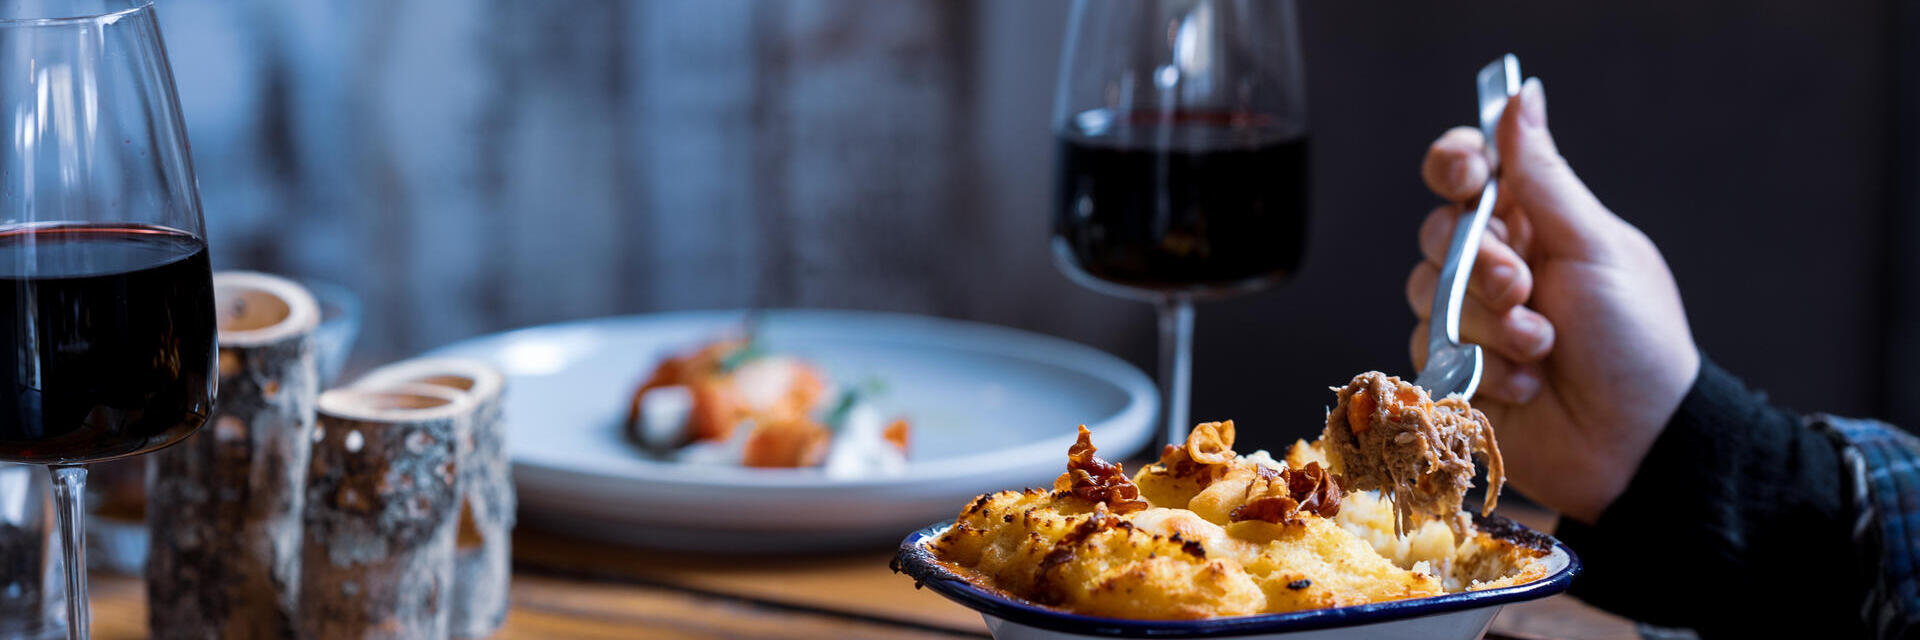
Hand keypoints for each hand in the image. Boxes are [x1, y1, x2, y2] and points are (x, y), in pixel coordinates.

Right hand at [1405, 78, 1699, 523]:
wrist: (1638, 445)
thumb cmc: (1636, 343)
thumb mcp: (1596, 248)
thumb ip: (1544, 177)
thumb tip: (1522, 97)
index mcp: (1535, 223)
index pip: (1468, 171)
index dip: (1453, 163)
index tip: (1464, 175)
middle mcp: (1497, 265)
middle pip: (1438, 232)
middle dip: (1478, 262)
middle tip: (1525, 287)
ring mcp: (1474, 320)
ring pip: (1429, 293)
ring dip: (1489, 323)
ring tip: (1541, 349)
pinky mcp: (1455, 371)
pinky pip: (1430, 350)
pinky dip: (1483, 368)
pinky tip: (1526, 386)